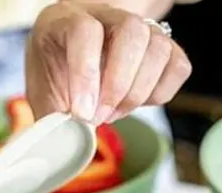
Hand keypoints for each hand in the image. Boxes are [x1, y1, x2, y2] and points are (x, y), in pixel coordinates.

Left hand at [25, 0, 191, 123]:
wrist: (75, 57)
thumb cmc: (56, 74)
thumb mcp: (43, 93)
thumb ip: (52, 117)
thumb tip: (63, 148)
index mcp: (66, 19)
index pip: (85, 32)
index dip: (86, 74)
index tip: (82, 114)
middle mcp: (107, 15)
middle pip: (131, 31)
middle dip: (119, 85)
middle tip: (101, 117)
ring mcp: (140, 27)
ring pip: (159, 47)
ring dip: (139, 92)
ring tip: (114, 113)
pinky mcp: (164, 47)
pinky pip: (178, 66)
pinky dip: (161, 93)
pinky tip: (137, 104)